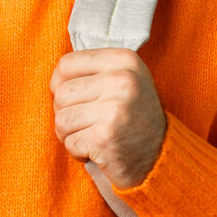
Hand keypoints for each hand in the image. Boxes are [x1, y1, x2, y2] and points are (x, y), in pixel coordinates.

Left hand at [51, 48, 167, 188]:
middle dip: (68, 113)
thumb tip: (55, 77)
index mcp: (125, 60)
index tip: (79, 98)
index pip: (66, 64)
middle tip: (91, 122)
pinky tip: (100, 149)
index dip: (62, 84)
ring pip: (61, 119)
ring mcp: (114, 109)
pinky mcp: (104, 137)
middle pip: (61, 93)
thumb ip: (95, 70)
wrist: (160, 156)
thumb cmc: (135, 117)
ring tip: (95, 135)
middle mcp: (122, 80)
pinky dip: (79, 151)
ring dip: (72, 134)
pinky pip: (69, 142)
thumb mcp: (126, 80)